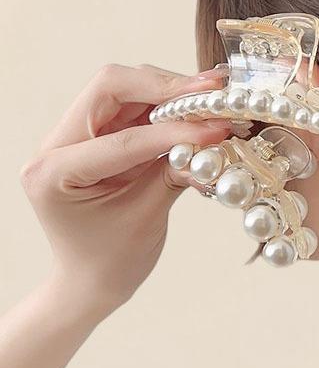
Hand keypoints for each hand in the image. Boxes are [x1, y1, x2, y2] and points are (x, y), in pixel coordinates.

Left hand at [19, 63, 234, 314]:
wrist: (92, 282)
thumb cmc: (111, 261)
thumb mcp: (146, 217)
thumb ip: (176, 172)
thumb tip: (214, 138)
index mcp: (54, 172)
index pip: (123, 137)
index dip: (173, 130)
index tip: (215, 128)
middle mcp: (57, 144)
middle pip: (112, 87)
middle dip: (165, 85)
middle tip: (211, 90)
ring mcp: (77, 136)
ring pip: (126, 89)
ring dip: (171, 91)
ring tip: (210, 98)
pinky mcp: (99, 135)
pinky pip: (136, 107)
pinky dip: (169, 106)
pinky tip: (197, 109)